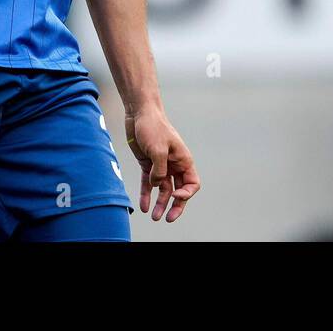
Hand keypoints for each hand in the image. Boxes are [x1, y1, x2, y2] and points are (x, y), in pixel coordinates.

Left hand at [126, 106, 199, 221]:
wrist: (139, 113)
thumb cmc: (153, 127)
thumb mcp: (158, 149)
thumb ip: (160, 170)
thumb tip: (157, 185)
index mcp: (183, 160)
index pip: (192, 184)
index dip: (186, 194)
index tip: (175, 195)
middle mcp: (174, 165)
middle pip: (179, 190)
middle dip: (175, 206)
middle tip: (168, 218)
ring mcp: (161, 165)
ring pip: (163, 190)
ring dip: (160, 204)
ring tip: (154, 217)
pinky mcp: (148, 164)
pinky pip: (149, 184)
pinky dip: (147, 195)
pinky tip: (144, 206)